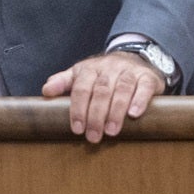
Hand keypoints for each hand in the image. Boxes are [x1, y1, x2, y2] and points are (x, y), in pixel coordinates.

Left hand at [41, 50, 164, 142]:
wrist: (135, 57)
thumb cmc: (103, 73)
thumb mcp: (81, 74)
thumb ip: (64, 82)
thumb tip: (46, 91)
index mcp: (90, 69)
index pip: (81, 88)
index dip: (78, 109)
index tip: (77, 128)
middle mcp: (109, 68)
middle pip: (101, 91)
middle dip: (96, 115)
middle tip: (93, 136)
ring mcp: (129, 71)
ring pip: (122, 89)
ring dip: (116, 111)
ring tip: (112, 131)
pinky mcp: (148, 77)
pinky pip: (144, 87)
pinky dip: (139, 100)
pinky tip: (134, 115)